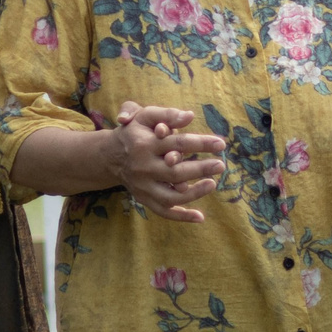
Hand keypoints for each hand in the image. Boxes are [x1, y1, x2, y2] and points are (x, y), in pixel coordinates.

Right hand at [109, 102, 224, 221]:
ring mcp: (142, 186)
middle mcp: (142, 168)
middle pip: (175, 172)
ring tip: (212, 184)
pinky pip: (163, 211)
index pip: (178, 144)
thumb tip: (190, 116)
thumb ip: (167, 114)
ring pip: (170, 196)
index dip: (201, 144)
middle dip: (201, 169)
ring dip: (194, 193)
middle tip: (221, 165)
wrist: (110, 156)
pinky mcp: (143, 198)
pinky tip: (200, 217)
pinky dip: (181, 216)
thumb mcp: (145, 116)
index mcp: (145, 145)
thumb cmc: (134, 132)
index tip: (221, 144)